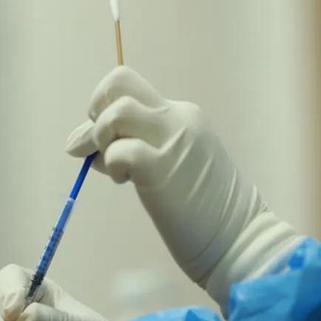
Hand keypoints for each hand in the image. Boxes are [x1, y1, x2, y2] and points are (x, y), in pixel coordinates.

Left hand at [66, 66, 303, 310]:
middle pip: (119, 82)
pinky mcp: (164, 168)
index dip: (103, 107)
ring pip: (117, 111)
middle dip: (96, 110)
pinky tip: (125, 182)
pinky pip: (121, 151)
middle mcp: (178, 117)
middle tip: (101, 145)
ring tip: (116, 168)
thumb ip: (132, 147)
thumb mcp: (166, 166)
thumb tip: (79, 143)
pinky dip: (112, 165)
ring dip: (101, 138)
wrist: (240, 238)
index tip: (104, 140)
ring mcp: (173, 140)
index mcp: (181, 114)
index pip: (127, 86)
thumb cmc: (203, 210)